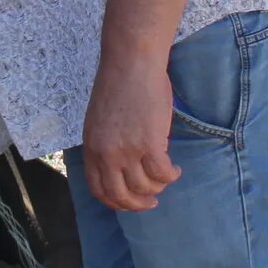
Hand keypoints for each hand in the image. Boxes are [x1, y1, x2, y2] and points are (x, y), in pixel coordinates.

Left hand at [80, 56, 178, 211]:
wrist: (131, 63)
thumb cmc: (119, 85)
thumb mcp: (99, 120)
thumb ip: (105, 143)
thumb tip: (119, 164)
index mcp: (91, 148)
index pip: (99, 189)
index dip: (116, 202)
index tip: (129, 202)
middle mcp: (106, 154)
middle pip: (121, 195)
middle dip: (138, 204)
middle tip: (151, 202)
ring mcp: (127, 150)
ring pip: (144, 186)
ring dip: (158, 187)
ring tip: (166, 177)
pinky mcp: (150, 144)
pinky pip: (162, 173)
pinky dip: (171, 176)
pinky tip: (175, 169)